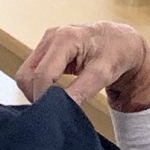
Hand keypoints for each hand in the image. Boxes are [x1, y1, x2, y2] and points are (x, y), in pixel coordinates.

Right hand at [15, 21, 149, 112]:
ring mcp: (47, 41)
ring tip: (58, 101)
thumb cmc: (116, 54)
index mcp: (65, 38)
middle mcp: (52, 36)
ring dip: (37, 91)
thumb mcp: (102, 74)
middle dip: (37, 95)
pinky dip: (40, 85)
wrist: (122, 42)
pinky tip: (56, 93)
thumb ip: (80, 91)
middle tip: (56, 109)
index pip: (42, 74)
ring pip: (27, 74)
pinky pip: (33, 71)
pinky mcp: (47, 49)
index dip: (44, 97)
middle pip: (27, 75)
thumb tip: (59, 109)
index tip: (55, 113)